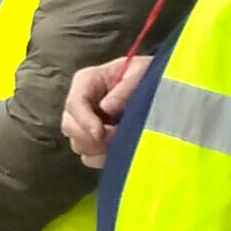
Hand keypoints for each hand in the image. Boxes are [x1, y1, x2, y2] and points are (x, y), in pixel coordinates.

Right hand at [63, 54, 148, 168]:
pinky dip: (103, 157)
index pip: (75, 103)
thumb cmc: (149, 74)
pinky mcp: (96, 141)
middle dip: (91, 137)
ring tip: (122, 141)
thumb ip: (125, 90)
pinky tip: (121, 150)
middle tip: (116, 137)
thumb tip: (106, 109)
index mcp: (87, 82)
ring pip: (78, 144)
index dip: (84, 120)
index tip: (100, 132)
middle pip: (70, 127)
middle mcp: (82, 104)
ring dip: (99, 148)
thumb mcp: (141, 73)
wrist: (161, 86)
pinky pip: (89, 157)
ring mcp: (87, 124)